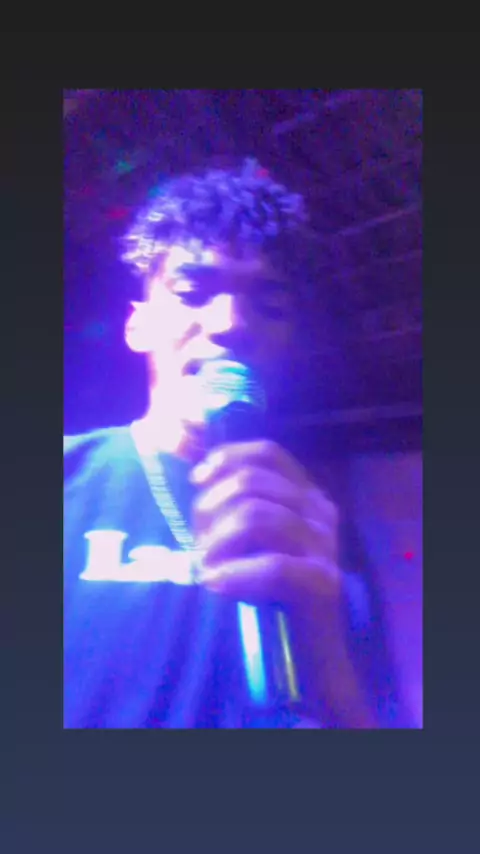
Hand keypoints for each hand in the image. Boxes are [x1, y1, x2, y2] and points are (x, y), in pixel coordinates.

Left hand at [190, 439, 375, 725]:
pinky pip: (272, 565)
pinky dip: (234, 573)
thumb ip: (237, 507)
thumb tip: (198, 475)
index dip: (228, 458)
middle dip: (211, 508)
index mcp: (307, 496)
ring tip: (204, 568)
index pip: (268, 454)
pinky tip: (216, 585)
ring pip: (257, 516)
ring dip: (216, 541)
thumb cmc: (274, 594)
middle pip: (254, 483)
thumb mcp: (255, 541)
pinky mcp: (322, 583)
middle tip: (198, 545)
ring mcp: (325, 546)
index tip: (198, 480)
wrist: (310, 655)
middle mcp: (320, 512)